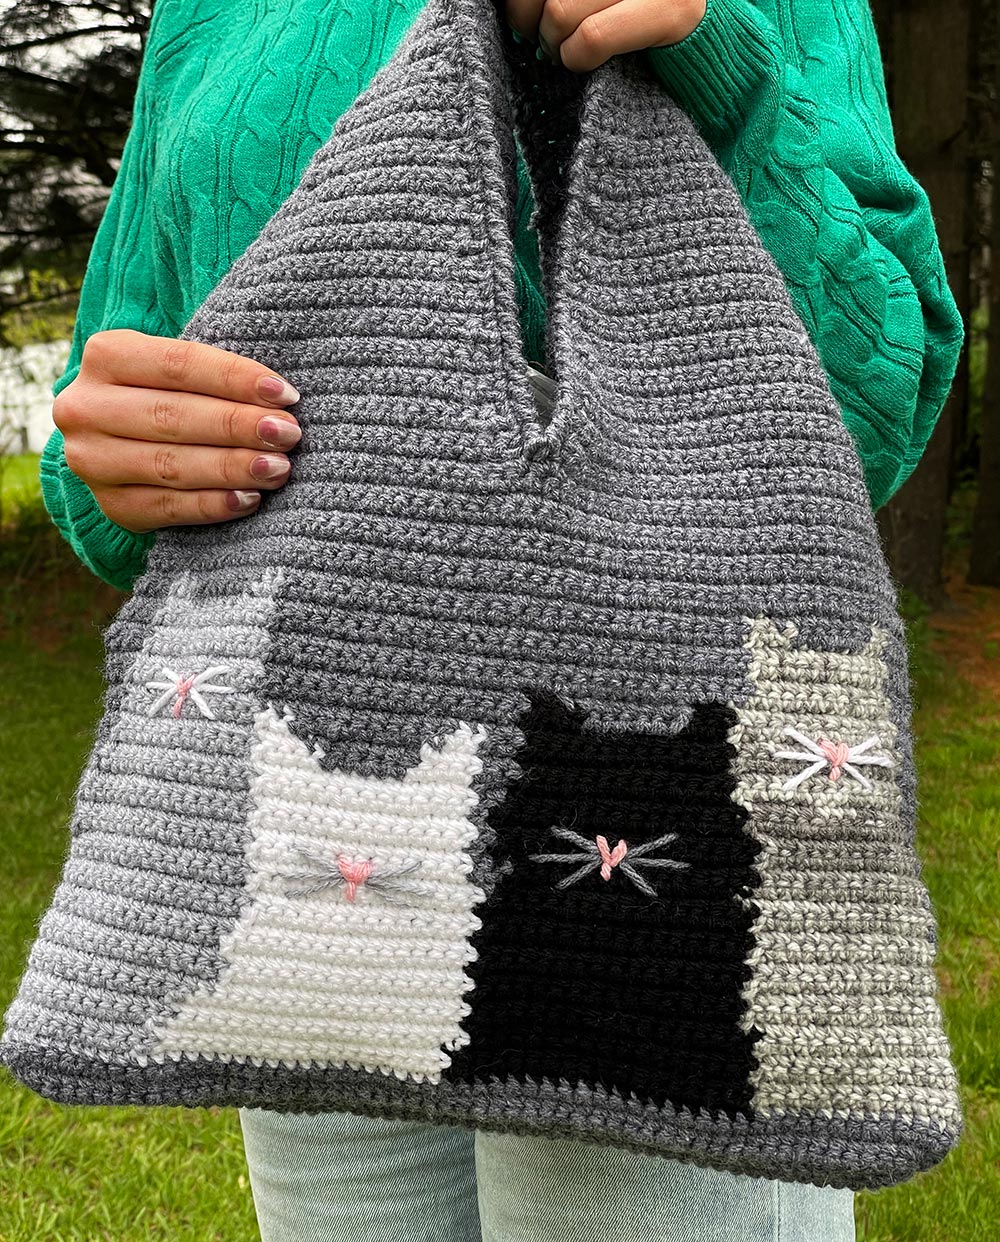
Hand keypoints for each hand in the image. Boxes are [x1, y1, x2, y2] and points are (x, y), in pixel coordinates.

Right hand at [52, 328, 302, 532]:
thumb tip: (279, 395)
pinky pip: (168, 508)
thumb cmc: (170, 393)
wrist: (123, 439)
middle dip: (239, 426)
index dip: (235, 378)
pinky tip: (250, 499)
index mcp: (105, 355)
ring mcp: (92, 460)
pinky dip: (213, 504)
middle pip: (172, 416)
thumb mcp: (176, 367)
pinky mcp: (111, 505)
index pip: (178, 364)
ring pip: (171, 465)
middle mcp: (85, 407)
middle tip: (288, 433)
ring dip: (232, 468)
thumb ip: (213, 371)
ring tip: (278, 467)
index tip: (285, 394)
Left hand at [505, 0, 706, 71]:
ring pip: (559, 12)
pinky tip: (584, 61)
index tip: (522, 14)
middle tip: (544, 37)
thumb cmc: (627, 16)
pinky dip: (577, 58)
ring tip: (566, 50)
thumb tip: (512, 9)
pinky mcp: (672, 10)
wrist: (700, 44)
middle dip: (528, 21)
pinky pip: (592, 38)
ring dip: (554, 45)